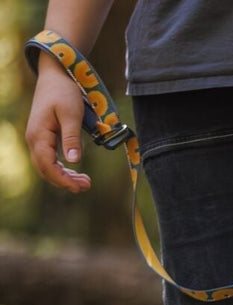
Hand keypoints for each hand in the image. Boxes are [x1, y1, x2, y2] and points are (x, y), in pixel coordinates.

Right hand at [26, 57, 91, 192]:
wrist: (55, 76)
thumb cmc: (64, 93)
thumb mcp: (71, 114)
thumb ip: (72, 138)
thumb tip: (74, 161)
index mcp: (39, 135)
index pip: (47, 166)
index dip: (62, 179)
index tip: (79, 187)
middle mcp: (34, 139)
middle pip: (45, 169)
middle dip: (64, 181)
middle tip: (86, 186)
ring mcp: (37, 138)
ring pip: (46, 165)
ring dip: (63, 176)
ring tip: (84, 181)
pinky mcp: (43, 136)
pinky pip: (48, 158)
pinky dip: (60, 168)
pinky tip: (74, 171)